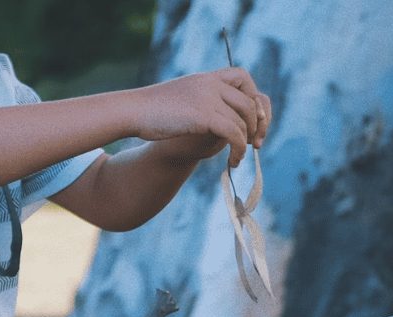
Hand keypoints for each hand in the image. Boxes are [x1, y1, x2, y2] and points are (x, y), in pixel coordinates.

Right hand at [134, 68, 271, 166]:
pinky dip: (238, 150)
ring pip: (244, 119)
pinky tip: (233, 162)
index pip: (244, 78)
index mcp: (207, 78)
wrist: (134, 113)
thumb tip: (231, 126)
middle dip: (259, 125)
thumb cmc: (157, 114)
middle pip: (251, 100)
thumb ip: (209, 108)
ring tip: (239, 157)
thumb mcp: (188, 104)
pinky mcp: (203, 114)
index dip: (255, 100)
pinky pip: (234, 133)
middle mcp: (210, 83)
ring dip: (247, 142)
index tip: (254, 123)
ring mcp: (207, 97)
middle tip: (256, 144)